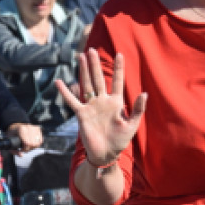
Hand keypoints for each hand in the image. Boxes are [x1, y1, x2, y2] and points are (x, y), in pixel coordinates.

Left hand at [9, 123, 42, 150]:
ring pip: (38, 143)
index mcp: (21, 129)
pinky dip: (37, 144)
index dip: (24, 149)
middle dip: (29, 149)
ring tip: (28, 146)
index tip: (21, 150)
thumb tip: (21, 155)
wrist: (15, 126)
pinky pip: (41, 140)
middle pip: (33, 144)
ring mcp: (34, 128)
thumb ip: (14, 150)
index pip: (27, 143)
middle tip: (24, 148)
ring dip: (33, 147)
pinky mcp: (38, 129)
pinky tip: (31, 143)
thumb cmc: (12, 134)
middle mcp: (29, 127)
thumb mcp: (9, 141)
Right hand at [55, 48, 145, 166]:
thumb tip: (144, 94)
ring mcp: (91, 107)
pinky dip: (65, 92)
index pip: (117, 81)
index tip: (120, 54)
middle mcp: (103, 101)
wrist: (106, 154)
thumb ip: (138, 110)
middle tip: (91, 50)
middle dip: (95, 64)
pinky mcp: (82, 114)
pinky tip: (59, 82)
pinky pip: (72, 101)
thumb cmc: (120, 141)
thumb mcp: (132, 125)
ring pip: (86, 85)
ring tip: (80, 57)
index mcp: (116, 103)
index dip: (118, 68)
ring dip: (84, 71)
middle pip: (98, 79)